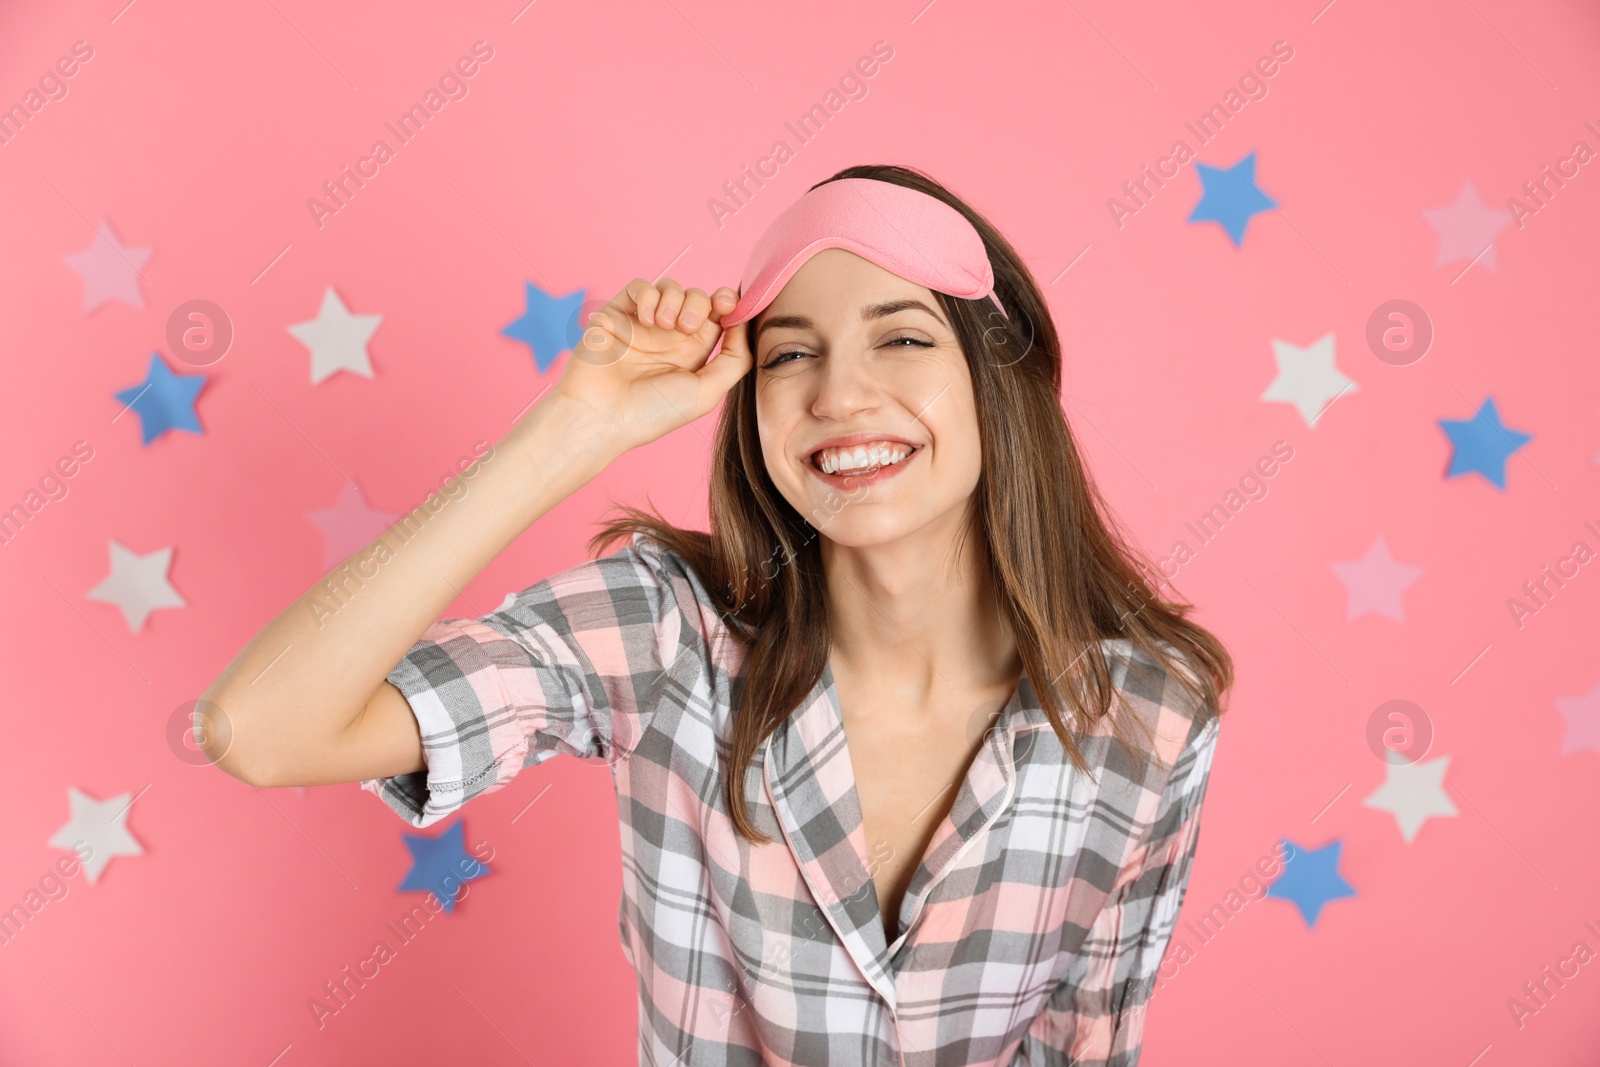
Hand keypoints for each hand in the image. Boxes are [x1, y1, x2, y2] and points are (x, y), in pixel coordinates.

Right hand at [551, 278, 753, 453]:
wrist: (601, 416)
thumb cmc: (652, 413)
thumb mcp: (707, 393)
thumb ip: (735, 360)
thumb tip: (744, 324)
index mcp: (693, 355)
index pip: (718, 316)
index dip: (727, 304)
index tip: (729, 307)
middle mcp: (669, 337)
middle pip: (697, 298)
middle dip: (699, 303)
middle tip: (687, 326)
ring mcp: (642, 325)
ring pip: (670, 288)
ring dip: (674, 300)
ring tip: (663, 325)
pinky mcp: (617, 315)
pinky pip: (639, 287)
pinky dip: (647, 296)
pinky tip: (645, 320)